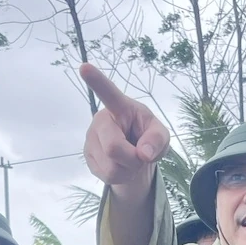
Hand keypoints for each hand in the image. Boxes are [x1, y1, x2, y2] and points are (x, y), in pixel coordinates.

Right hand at [81, 64, 169, 199]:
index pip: (108, 92)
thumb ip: (158, 140)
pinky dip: (122, 177)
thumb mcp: (161, 136)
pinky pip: (108, 177)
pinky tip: (121, 167)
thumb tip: (143, 154)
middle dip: (133, 160)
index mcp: (120, 107)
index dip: (96, 81)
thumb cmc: (146, 136)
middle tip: (140, 156)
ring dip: (129, 171)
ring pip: (111, 167)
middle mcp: (100, 120)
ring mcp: (91, 139)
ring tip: (130, 161)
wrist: (133, 154)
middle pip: (114, 148)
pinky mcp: (88, 157)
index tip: (84, 67)